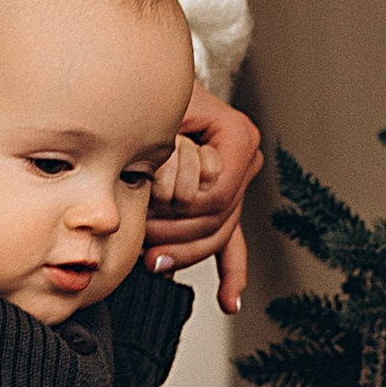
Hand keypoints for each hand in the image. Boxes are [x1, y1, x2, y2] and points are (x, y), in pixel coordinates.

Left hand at [143, 93, 261, 313]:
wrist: (148, 84)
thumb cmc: (151, 90)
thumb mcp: (159, 109)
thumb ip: (165, 143)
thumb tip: (150, 182)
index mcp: (238, 138)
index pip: (218, 196)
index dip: (184, 210)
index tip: (149, 205)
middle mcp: (245, 162)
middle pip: (219, 220)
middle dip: (178, 235)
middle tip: (140, 241)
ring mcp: (237, 185)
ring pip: (220, 236)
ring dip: (187, 254)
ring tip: (153, 262)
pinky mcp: (223, 202)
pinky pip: (232, 244)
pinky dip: (232, 274)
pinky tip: (228, 301)